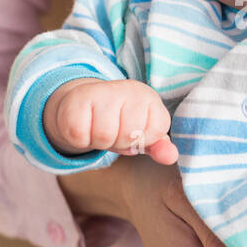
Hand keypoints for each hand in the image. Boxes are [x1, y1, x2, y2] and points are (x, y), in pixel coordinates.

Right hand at [43, 77, 177, 164]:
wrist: (82, 104)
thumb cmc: (118, 120)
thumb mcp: (142, 133)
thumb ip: (159, 145)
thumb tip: (171, 157)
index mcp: (148, 96)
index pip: (156, 130)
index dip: (144, 139)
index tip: (135, 130)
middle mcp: (127, 89)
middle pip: (129, 135)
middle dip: (120, 142)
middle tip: (114, 130)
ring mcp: (101, 92)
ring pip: (104, 135)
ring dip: (100, 141)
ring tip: (98, 128)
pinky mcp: (75, 100)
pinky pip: (80, 136)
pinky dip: (81, 139)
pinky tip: (84, 126)